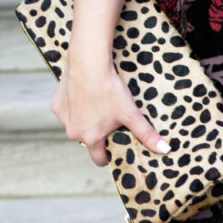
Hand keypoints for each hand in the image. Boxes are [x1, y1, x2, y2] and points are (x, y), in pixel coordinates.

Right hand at [51, 57, 171, 167]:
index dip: (108, 155)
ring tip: (97, 105)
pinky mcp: (56, 105)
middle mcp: (74, 133)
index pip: (99, 159)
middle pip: (88, 141)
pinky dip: (75, 107)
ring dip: (85, 121)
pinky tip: (84, 96)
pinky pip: (67, 111)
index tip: (115, 146)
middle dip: (97, 134)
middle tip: (109, 119)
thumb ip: (146, 134)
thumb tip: (166, 150)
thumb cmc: (110, 90)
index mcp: (91, 138)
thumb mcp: (131, 114)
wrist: (88, 63)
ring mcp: (63, 119)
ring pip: (77, 126)